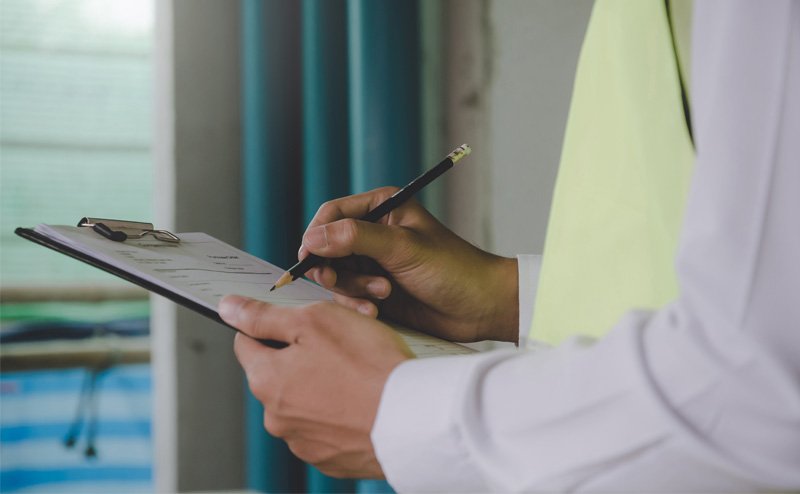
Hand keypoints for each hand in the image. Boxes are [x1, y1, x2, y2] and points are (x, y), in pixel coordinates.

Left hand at [219, 295, 412, 478]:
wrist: (413, 419)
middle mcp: (277, 418)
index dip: (271, 325)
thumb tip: (228, 308)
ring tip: (357, 376)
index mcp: (266, 380)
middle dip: (300, 358)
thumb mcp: (314, 321)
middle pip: (277, 375)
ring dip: (320, 388)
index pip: (247, 343)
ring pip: (302, 403)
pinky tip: (363, 401)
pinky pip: (326, 429)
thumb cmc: (368, 366)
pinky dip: (339, 414)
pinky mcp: (331, 459)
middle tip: (339, 346)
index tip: (296, 322)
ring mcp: (303, 443)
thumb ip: (265, 316)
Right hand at [300, 187, 518, 342]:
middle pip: (327, 247)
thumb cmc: (452, 268)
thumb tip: (312, 238)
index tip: (307, 258)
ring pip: (335, 275)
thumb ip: (356, 238)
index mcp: (382, 208)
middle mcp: (373, 233)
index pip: (333, 213)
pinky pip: (348, 297)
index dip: (316, 234)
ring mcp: (373, 263)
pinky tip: (377, 312)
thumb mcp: (403, 248)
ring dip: (352, 289)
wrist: (479, 307)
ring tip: (383, 294)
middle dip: (333, 268)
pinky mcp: (375, 291)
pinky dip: (357, 305)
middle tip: (338, 282)